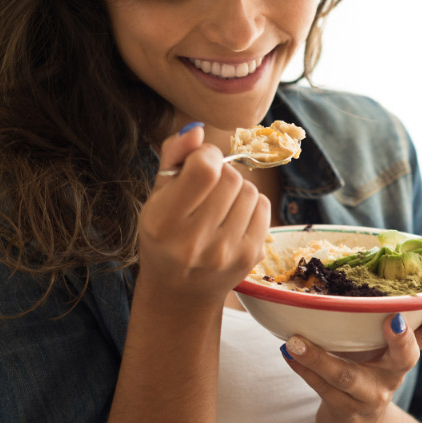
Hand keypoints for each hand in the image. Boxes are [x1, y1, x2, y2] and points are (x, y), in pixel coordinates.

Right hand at [138, 123, 270, 307]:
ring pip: (250, 190)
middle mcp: (194, 242)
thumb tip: (197, 130)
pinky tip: (233, 217)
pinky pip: (264, 207)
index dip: (206, 156)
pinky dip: (251, 204)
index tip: (198, 164)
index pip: (204, 169)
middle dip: (221, 173)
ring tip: (219, 205)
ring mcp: (226, 253)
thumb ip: (172, 157)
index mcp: (163, 223)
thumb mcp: (157, 197)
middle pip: (231, 177)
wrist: (180, 292)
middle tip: (207, 188)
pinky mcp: (250, 257)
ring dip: (237, 189)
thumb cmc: (165, 236)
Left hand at [281, 302, 421, 422]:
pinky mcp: (345, 411)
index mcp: (403, 354)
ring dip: (319, 357)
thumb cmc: (366, 374)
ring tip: (296, 341)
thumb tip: (349, 268)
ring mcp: (370, 396)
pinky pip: (321, 388)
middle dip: (401, 338)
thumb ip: (374, 321)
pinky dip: (302, 368)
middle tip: (392, 318)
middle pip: (406, 358)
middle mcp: (393, 375)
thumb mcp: (378, 350)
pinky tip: (288, 353)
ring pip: (347, 376)